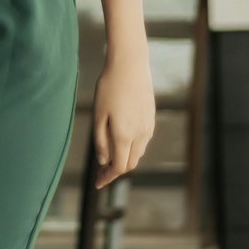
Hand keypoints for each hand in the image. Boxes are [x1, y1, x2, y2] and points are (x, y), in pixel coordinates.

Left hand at [92, 54, 155, 189]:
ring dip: (124, 159)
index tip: (97, 183)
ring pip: (138, 153)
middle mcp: (140, 135)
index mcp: (124, 135)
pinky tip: (122, 142)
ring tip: (109, 158)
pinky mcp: (151, 118)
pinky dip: (132, 148)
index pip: (118, 167)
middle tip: (100, 172)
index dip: (107, 178)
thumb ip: (100, 141)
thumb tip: (103, 161)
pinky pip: (143, 142)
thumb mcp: (99, 115)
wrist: (130, 65)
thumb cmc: (109, 87)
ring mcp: (148, 127)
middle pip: (129, 163)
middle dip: (115, 171)